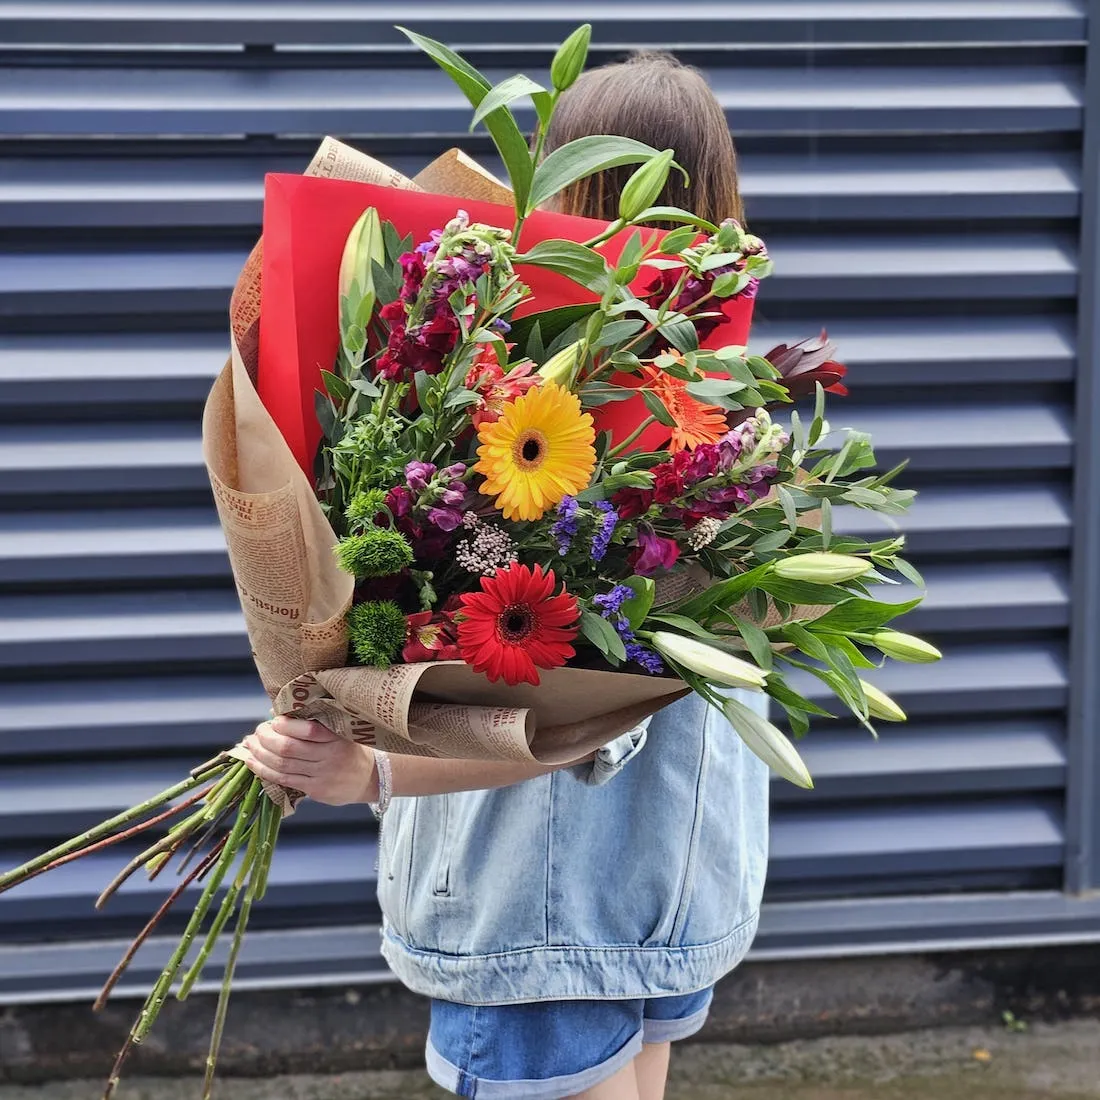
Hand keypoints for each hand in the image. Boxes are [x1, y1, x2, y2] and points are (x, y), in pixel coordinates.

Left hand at [240, 716, 377, 805]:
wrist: (367, 778)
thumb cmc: (347, 749)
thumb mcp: (338, 731)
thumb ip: (310, 722)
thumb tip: (274, 713)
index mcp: (336, 736)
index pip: (307, 729)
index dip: (284, 725)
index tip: (272, 720)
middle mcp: (330, 755)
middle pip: (288, 748)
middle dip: (265, 739)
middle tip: (256, 733)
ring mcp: (322, 774)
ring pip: (282, 765)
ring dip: (260, 755)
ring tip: (249, 746)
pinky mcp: (315, 790)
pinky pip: (284, 780)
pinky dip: (264, 771)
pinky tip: (253, 763)